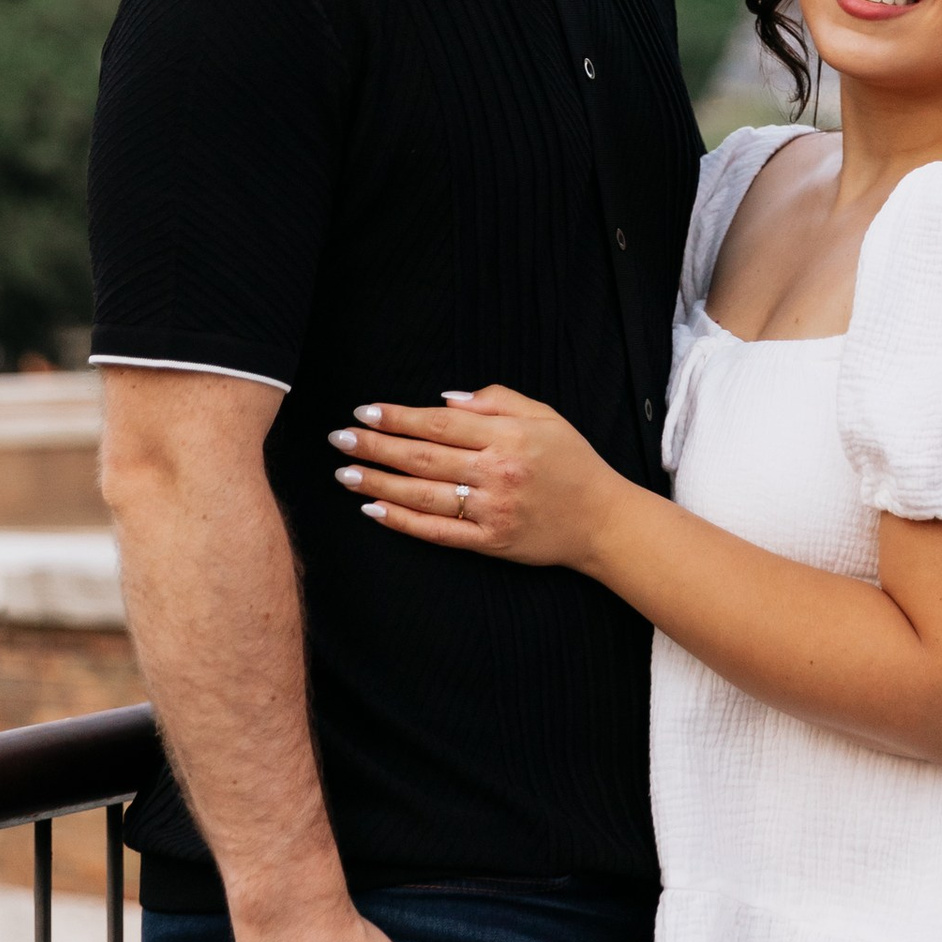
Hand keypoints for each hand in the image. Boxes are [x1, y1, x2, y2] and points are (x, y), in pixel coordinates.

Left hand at [330, 385, 617, 569]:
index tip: (365, 411)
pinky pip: (437, 531)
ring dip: (379, 482)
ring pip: (423, 494)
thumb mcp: (545, 416)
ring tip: (345, 472)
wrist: (602, 520)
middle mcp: (496, 472)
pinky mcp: (489, 542)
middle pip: (423, 457)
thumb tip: (444, 399)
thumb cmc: (572, 462)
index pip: (439, 423)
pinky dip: (403, 521)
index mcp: (508, 436)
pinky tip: (374, 510)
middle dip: (375, 446)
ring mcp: (491, 510)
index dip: (398, 417)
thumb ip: (496, 400)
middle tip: (340, 438)